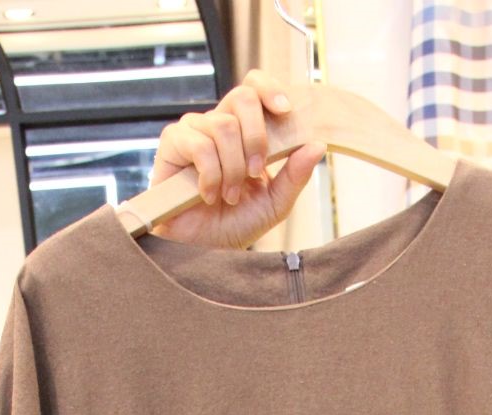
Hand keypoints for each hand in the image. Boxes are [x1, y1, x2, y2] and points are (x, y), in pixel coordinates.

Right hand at [149, 71, 325, 247]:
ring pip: (223, 125)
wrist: (204, 249)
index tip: (285, 112)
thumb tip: (318, 144)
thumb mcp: (275, 204)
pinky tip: (208, 195)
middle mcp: (220, 124)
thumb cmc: (235, 224)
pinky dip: (211, 174)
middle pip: (242, 97)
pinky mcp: (173, 143)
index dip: (269, 90)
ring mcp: (195, 130)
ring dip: (232, 168)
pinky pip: (200, 144)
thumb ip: (295, 176)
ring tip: (229, 195)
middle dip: (256, 137)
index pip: (254, 87)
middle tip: (255, 172)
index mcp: (245, 130)